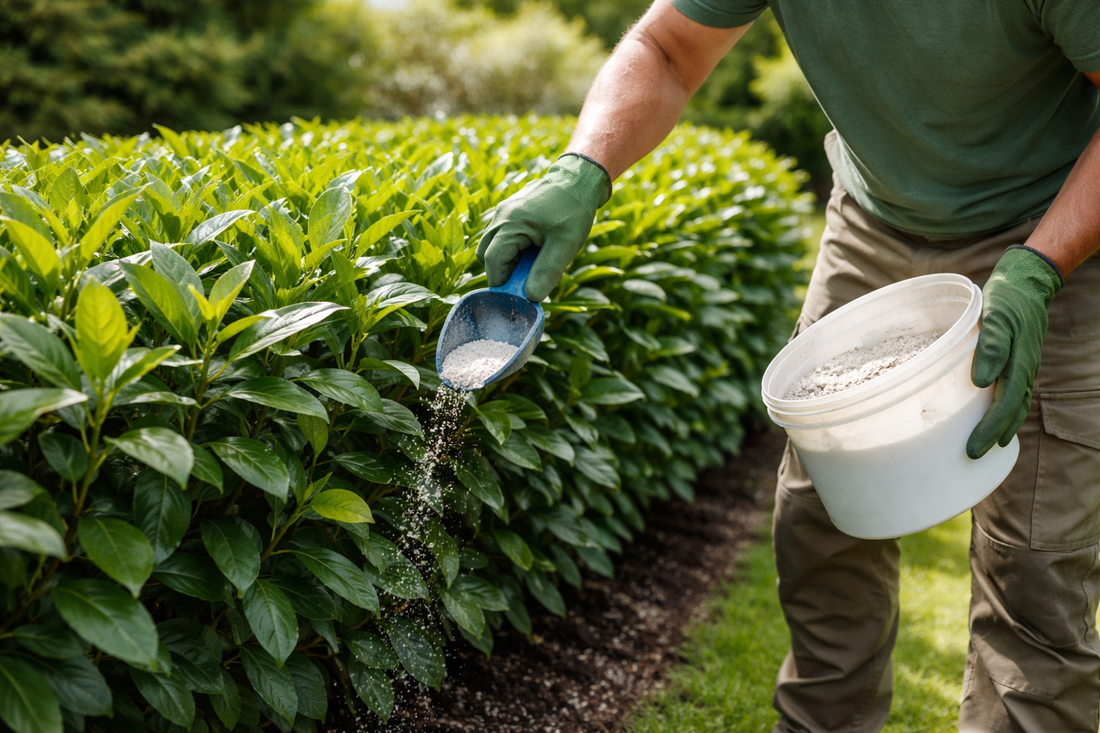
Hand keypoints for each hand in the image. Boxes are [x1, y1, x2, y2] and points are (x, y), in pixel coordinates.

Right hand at [476, 154, 610, 301]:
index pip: (492, 261)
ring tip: (534, 261)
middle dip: (502, 271)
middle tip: (524, 279)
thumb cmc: (574, 209)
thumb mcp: (565, 244)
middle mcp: (501, 216)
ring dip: (509, 259)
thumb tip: (532, 297)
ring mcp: (504, 211)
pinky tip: (536, 248)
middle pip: (486, 253)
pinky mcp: (512, 210)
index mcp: (510, 223)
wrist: (580, 178)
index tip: (516, 295)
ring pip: (493, 244)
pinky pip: (503, 234)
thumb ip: (547, 271)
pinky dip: (514, 247)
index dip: (501, 282)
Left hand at [967, 246, 1062, 458]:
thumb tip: (980, 382)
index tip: (973, 448)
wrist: (1025, 283)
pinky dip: (1007, 412)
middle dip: (993, 435)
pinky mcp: (1018, 362)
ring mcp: (1023, 367)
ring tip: (986, 447)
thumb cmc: (1004, 299)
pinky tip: (995, 420)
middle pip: (1011, 411)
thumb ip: (989, 346)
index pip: (1004, 405)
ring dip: (1002, 427)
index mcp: (1017, 363)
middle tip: (973, 456)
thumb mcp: (993, 317)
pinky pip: (1015, 394)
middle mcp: (1023, 370)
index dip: (990, 429)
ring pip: (1016, 405)